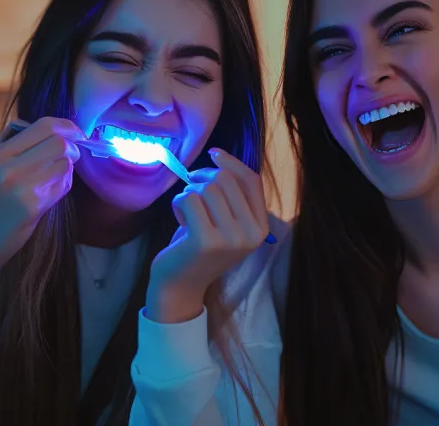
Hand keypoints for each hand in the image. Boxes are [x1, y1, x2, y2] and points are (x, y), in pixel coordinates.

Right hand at [0, 117, 83, 284]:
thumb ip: (15, 140)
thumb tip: (52, 126)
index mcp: (0, 153)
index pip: (44, 126)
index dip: (67, 126)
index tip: (77, 132)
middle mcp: (10, 168)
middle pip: (59, 144)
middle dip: (73, 147)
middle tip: (73, 154)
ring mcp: (24, 188)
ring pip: (65, 164)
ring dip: (67, 167)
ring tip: (56, 174)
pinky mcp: (36, 206)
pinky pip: (63, 185)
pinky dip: (64, 182)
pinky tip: (52, 188)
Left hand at [146, 148, 268, 322]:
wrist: (180, 285)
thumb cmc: (198, 247)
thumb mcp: (225, 222)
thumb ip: (231, 196)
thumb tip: (220, 159)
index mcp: (261, 228)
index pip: (252, 181)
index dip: (232, 163)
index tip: (214, 154)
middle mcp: (251, 234)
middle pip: (226, 180)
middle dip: (202, 178)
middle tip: (190, 191)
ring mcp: (230, 239)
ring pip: (207, 188)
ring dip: (189, 192)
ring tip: (186, 212)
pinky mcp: (205, 241)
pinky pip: (189, 199)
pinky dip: (178, 203)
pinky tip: (179, 219)